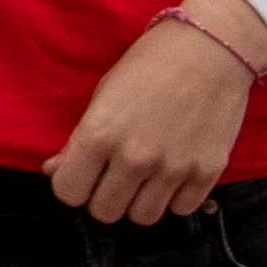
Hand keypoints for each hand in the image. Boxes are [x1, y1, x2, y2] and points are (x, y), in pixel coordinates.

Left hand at [41, 0, 266, 227]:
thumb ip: (78, 141)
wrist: (211, 48)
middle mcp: (135, 157)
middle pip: (105, 212)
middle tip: (116, 176)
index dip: (73, 185)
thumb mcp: (104, 95)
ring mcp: (173, 168)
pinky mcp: (207, 171)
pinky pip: (181, 210)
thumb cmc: (150, 65)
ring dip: (140, 201)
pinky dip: (175, 198)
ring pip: (143, 218)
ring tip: (146, 176)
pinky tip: (174, 173)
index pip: (69, 193)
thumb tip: (55, 171)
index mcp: (100, 134)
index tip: (85, 173)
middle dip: (105, 197)